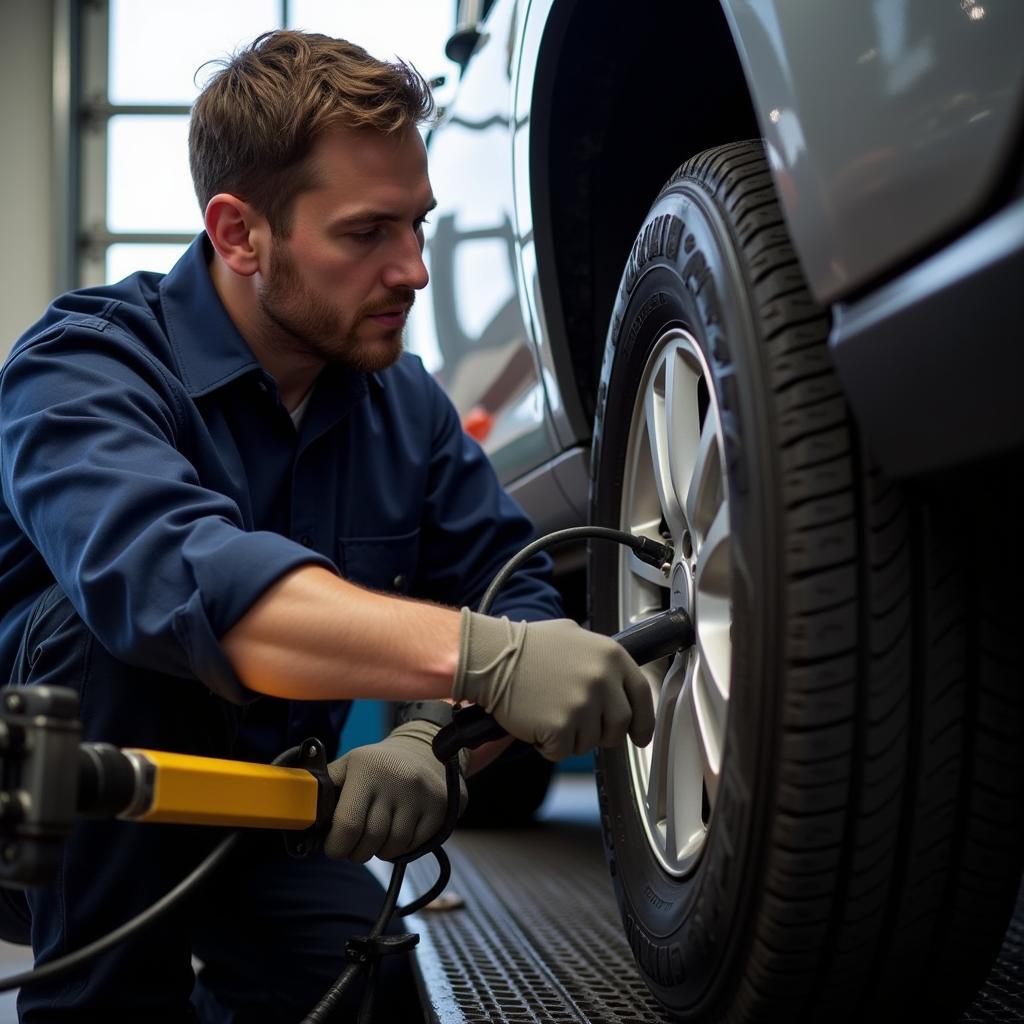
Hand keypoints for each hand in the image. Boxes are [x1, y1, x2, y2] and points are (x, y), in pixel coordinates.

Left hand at [324, 720, 468, 862]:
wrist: (424, 749)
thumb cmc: (378, 764)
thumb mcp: (350, 765)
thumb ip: (326, 786)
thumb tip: (301, 814)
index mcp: (367, 769)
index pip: (347, 825)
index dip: (337, 846)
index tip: (335, 848)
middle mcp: (396, 780)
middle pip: (370, 841)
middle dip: (357, 852)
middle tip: (355, 845)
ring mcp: (420, 795)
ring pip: (392, 847)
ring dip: (380, 851)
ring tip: (378, 837)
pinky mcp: (439, 808)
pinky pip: (413, 846)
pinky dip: (402, 848)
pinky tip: (398, 832)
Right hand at [452, 610, 655, 760]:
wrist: (491, 657)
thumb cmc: (525, 646)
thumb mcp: (573, 635)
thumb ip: (599, 658)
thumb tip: (616, 681)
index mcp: (610, 655)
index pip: (642, 694)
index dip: (643, 721)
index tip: (640, 735)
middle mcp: (602, 679)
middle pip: (619, 725)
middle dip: (603, 733)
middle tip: (579, 725)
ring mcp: (582, 704)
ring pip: (590, 742)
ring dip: (571, 736)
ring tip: (548, 712)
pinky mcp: (561, 726)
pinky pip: (562, 751)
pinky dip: (548, 745)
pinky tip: (535, 722)